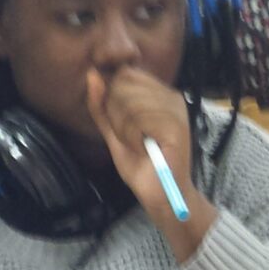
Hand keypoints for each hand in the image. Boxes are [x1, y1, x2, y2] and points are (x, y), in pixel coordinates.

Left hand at [86, 66, 216, 261]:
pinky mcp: (176, 127)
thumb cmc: (140, 165)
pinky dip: (133, 139)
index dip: (114, 99)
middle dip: (117, 115)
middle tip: (132, 138)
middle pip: (124, 84)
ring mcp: (176, 110)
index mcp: (160, 93)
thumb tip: (92, 74)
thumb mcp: (113, 130)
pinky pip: (138, 121)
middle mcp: (172, 96)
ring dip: (125, 130)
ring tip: (139, 145)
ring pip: (129, 102)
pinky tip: (145, 150)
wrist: (160, 195)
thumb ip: (101, 104)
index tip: (124, 126)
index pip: (126, 74)